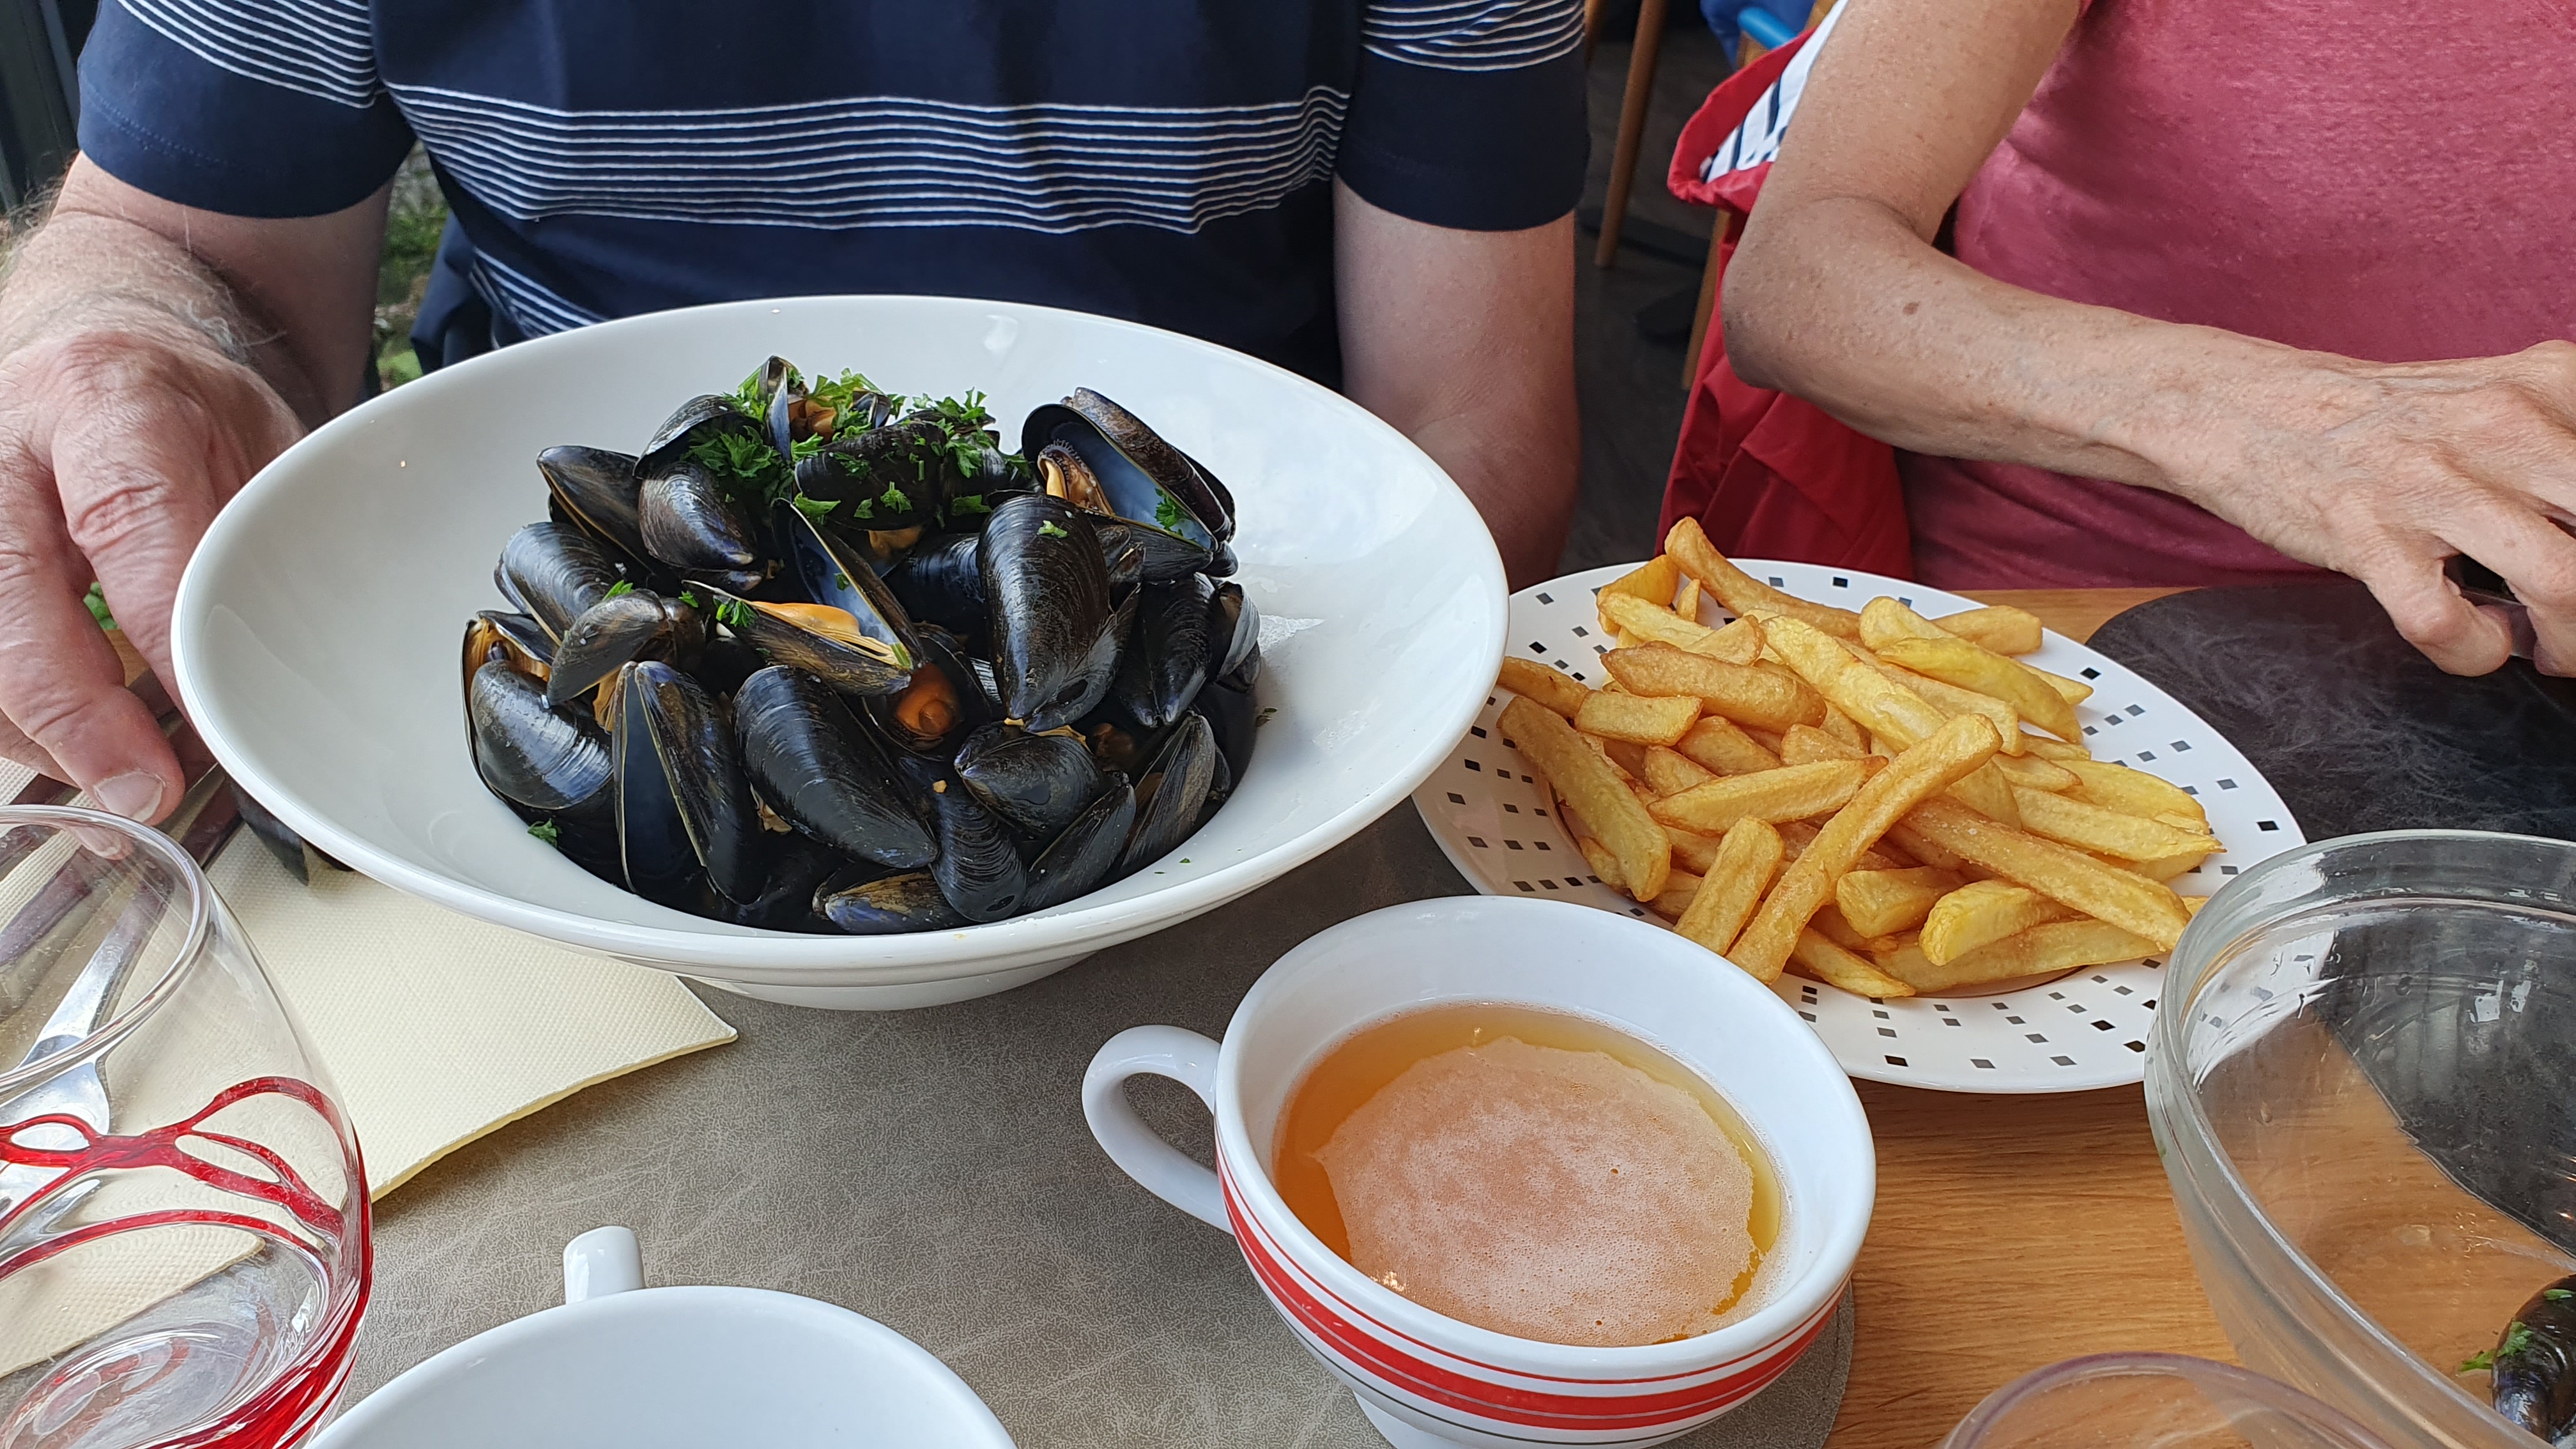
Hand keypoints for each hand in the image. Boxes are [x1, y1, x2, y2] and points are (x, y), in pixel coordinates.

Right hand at [0, 325, 300, 818]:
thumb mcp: (254, 444)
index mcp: (105, 399)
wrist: (102, 353)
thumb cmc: (186, 409)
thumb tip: (289, 670)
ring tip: (118, 790)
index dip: (163, 636)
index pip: (128, 522)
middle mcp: (5, 445)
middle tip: (141, 790)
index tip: (211, 717)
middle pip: (10, 596)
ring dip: (39, 734)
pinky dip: (17, 725)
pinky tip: (72, 761)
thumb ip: (259, 541)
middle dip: (74, 711)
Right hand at [2163, 340, 2575, 676]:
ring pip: (2560, 584)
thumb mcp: (2499, 398)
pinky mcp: (2369, 535)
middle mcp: (2499, 428)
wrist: (2254, 410)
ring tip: (2551, 648)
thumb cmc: (2379, 420)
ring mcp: (2432, 484)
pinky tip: (2473, 636)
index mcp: (2544, 386)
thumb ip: (2562, 444)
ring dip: (2571, 643)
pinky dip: (2474, 651)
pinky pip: (2446, 623)